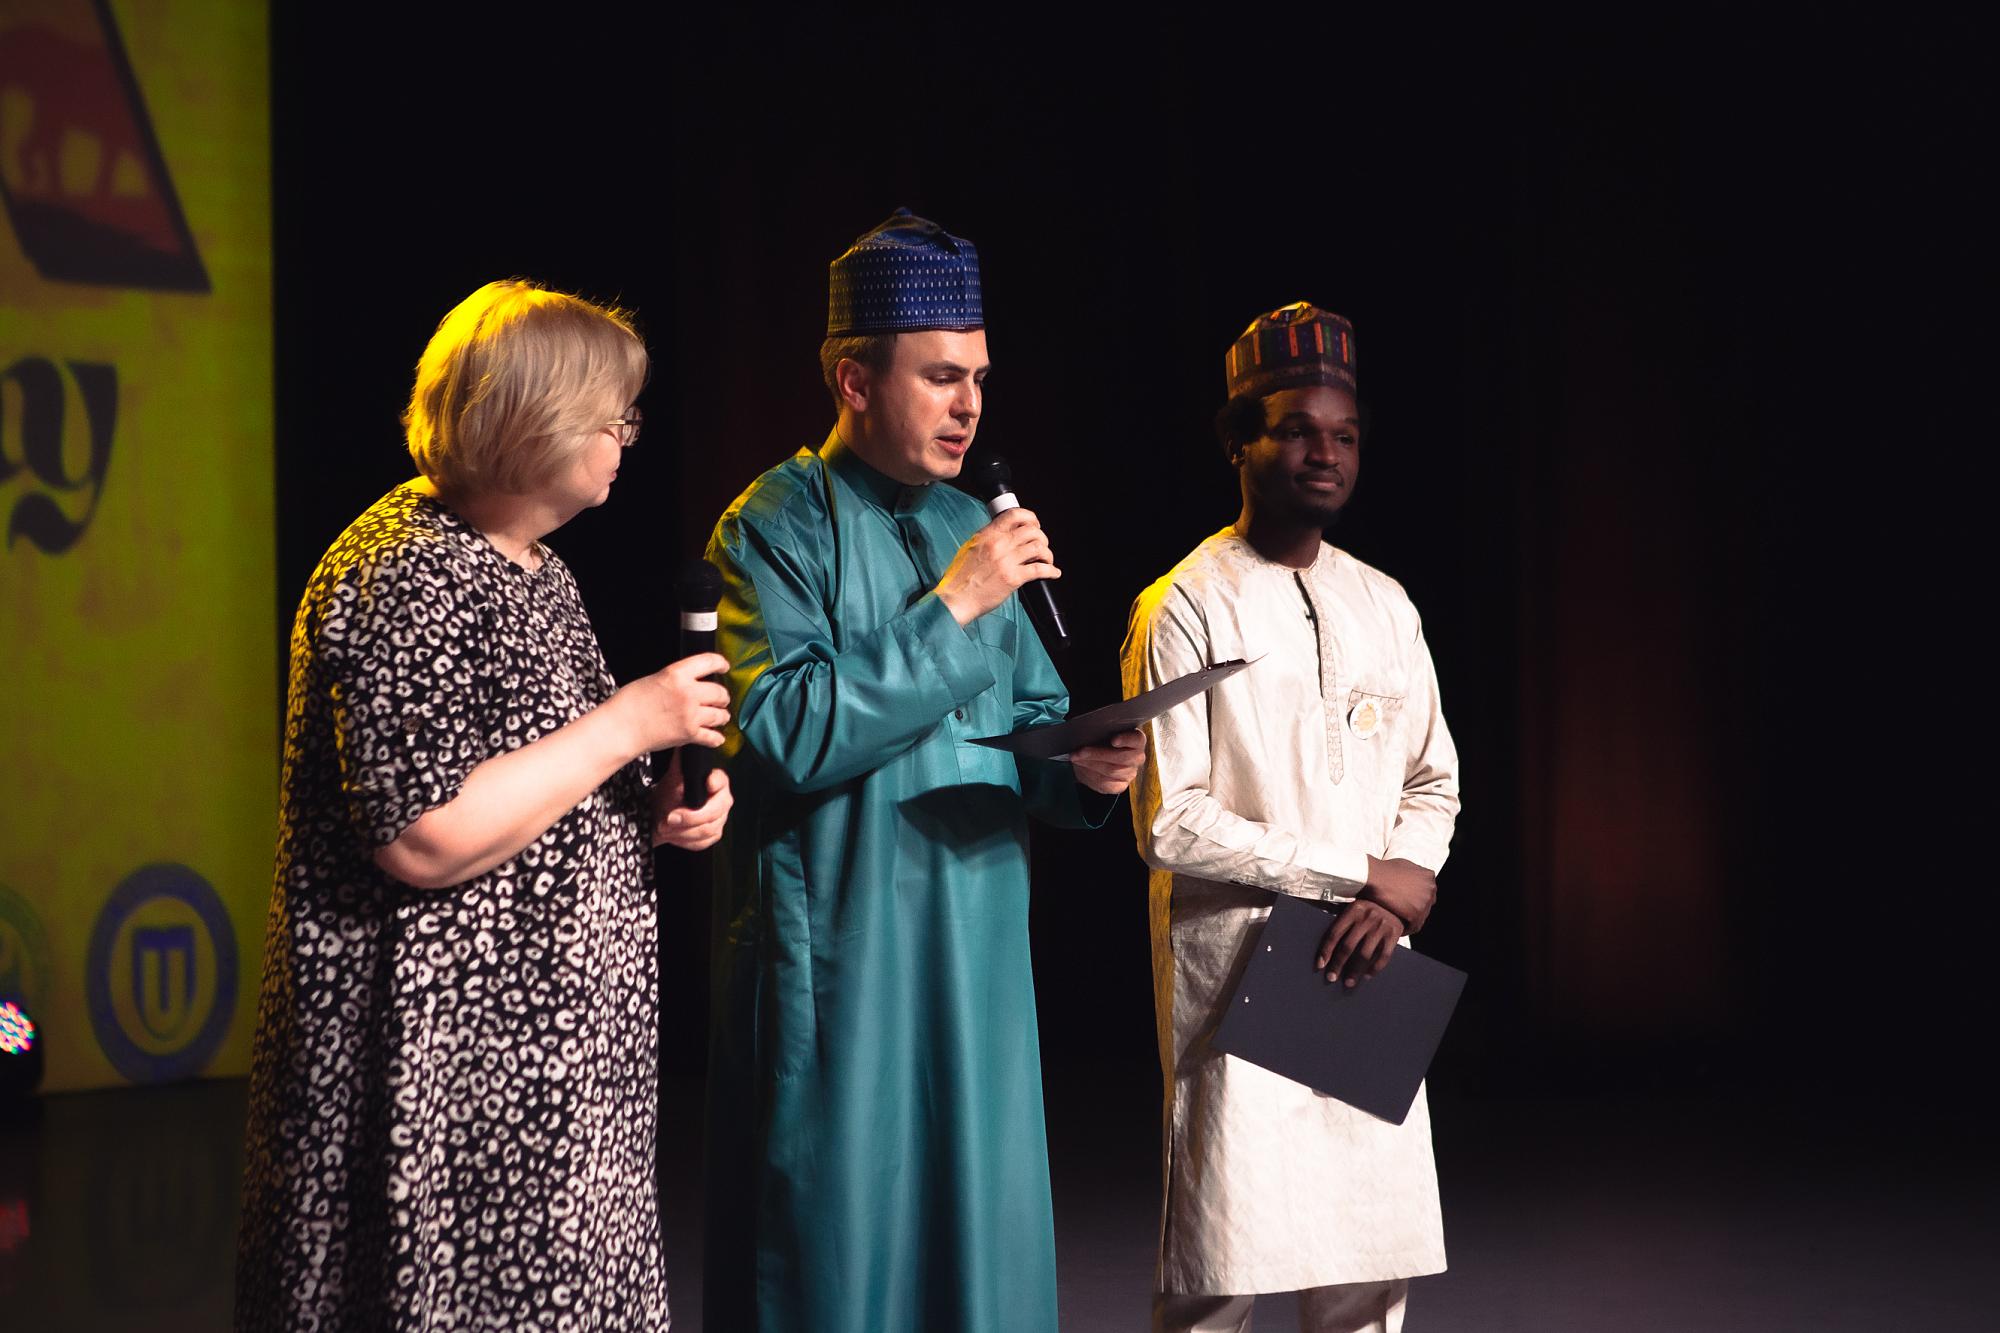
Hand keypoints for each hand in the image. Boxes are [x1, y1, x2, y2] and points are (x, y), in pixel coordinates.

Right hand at [612, 652, 730, 754]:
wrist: (620, 728)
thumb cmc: (630, 702)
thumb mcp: (655, 678)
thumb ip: (677, 678)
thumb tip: (693, 682)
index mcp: (677, 674)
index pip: (710, 661)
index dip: (721, 663)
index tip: (724, 667)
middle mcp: (688, 693)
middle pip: (720, 692)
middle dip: (722, 696)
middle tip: (721, 698)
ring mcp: (691, 715)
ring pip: (720, 714)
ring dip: (722, 715)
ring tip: (721, 716)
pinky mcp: (689, 734)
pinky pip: (713, 737)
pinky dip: (716, 738)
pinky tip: (716, 736)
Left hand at [652, 752, 732, 850]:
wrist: (661, 817)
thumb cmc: (668, 796)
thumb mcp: (672, 780)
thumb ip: (679, 765)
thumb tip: (682, 746)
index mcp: (716, 782)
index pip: (721, 781)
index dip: (714, 783)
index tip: (706, 784)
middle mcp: (723, 800)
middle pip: (716, 812)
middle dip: (690, 817)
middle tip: (670, 818)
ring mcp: (720, 819)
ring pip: (707, 829)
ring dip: (683, 831)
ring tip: (665, 826)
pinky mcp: (714, 835)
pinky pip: (703, 842)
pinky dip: (685, 840)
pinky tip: (674, 834)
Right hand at [935, 508, 1059, 625]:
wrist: (957, 599)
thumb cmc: (961, 577)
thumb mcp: (970, 548)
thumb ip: (988, 539)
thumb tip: (1006, 535)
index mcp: (987, 535)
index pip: (1014, 515)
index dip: (1030, 518)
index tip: (1035, 525)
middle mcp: (998, 544)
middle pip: (1031, 531)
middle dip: (1042, 537)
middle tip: (1042, 546)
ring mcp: (1006, 560)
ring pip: (1038, 547)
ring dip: (1047, 554)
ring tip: (1047, 560)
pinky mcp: (1013, 578)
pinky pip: (1040, 569)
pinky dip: (1051, 570)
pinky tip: (1053, 573)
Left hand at [1070, 729, 1145, 794]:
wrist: (1096, 757)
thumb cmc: (1100, 740)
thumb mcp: (1101, 733)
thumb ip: (1100, 731)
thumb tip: (1087, 734)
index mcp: (1136, 741)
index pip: (1137, 739)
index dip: (1126, 740)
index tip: (1114, 740)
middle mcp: (1137, 758)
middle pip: (1122, 758)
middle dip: (1097, 754)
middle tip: (1080, 751)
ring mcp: (1130, 773)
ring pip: (1110, 771)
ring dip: (1089, 764)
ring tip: (1076, 758)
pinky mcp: (1120, 786)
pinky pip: (1105, 783)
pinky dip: (1089, 775)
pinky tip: (1081, 768)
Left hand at [1314, 900, 1402, 987]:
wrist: (1394, 904)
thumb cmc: (1367, 911)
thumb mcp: (1354, 910)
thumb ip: (1342, 924)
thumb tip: (1325, 950)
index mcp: (1352, 911)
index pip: (1335, 933)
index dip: (1326, 951)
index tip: (1320, 965)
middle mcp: (1366, 918)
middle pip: (1348, 946)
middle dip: (1338, 964)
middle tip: (1331, 978)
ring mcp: (1380, 927)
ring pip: (1364, 954)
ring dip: (1355, 971)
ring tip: (1348, 983)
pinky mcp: (1393, 935)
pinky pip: (1383, 956)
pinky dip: (1374, 969)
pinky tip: (1366, 976)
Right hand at [1359, 855, 1435, 933]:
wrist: (1373, 877)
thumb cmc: (1384, 870)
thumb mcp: (1404, 864)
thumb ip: (1414, 872)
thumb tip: (1414, 878)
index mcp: (1429, 876)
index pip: (1427, 891)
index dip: (1416, 897)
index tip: (1407, 900)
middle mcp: (1430, 889)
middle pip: (1426, 904)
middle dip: (1415, 908)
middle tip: (1402, 911)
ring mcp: (1424, 902)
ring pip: (1421, 916)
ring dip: (1411, 919)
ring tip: (1398, 921)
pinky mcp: (1416, 915)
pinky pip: (1414, 926)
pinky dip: (1406, 928)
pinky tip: (1397, 928)